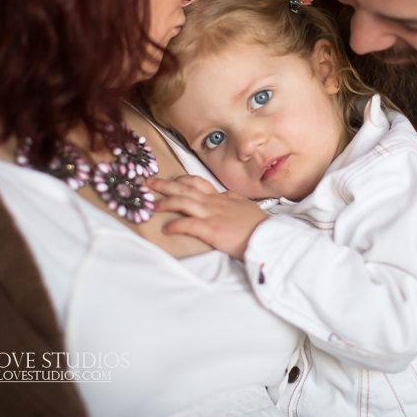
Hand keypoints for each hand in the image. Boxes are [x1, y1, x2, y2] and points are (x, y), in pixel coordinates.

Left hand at [147, 175, 267, 259]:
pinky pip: (188, 224)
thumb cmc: (258, 224)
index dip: (181, 180)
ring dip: (165, 202)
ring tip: (152, 206)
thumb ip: (232, 199)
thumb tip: (224, 195)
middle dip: (164, 185)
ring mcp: (212, 214)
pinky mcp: (211, 229)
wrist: (267, 236)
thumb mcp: (245, 206)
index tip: (170, 180)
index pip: (197, 183)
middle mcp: (214, 202)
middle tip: (149, 183)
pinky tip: (166, 229)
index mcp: (221, 197)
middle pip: (185, 189)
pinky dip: (175, 225)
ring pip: (183, 202)